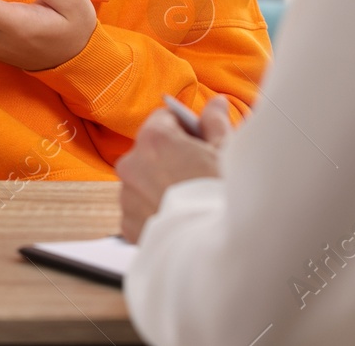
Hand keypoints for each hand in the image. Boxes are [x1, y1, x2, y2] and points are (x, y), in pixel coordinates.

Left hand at [115, 95, 232, 242]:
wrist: (217, 250)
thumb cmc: (223, 196)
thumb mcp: (226, 151)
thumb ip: (214, 122)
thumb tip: (215, 104)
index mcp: (154, 139)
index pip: (163, 118)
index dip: (183, 128)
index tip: (197, 141)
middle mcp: (132, 165)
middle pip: (150, 150)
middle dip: (170, 157)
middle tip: (198, 172)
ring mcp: (127, 197)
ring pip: (143, 180)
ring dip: (160, 184)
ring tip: (189, 199)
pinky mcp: (128, 226)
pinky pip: (139, 210)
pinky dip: (154, 211)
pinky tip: (179, 217)